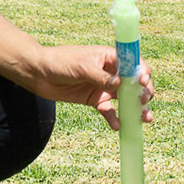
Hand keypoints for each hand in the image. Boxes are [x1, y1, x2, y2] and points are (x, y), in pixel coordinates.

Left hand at [27, 44, 155, 131]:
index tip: (143, 81)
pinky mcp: (95, 100)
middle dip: (143, 93)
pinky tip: (118, 126)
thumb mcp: (82, 67)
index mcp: (110, 57)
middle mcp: (110, 72)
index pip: (134, 63)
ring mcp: (103, 87)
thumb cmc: (60, 62)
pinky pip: (109, 110)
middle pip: (134, 83)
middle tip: (144, 102)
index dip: (142, 72)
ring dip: (135, 108)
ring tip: (144, 118)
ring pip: (125, 98)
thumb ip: (101, 77)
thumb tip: (120, 85)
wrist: (39, 74)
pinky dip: (114, 118)